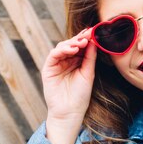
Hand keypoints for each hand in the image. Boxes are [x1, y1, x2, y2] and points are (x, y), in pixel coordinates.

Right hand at [41, 29, 96, 143]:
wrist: (70, 112)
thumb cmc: (80, 95)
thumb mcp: (88, 73)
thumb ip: (89, 57)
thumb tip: (93, 40)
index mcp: (76, 62)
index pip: (80, 46)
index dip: (86, 38)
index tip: (95, 32)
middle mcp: (66, 61)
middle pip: (71, 44)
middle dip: (80, 38)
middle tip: (88, 35)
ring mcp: (56, 64)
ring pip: (62, 47)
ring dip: (72, 43)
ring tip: (81, 43)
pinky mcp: (48, 68)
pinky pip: (54, 54)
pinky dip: (62, 49)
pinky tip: (72, 49)